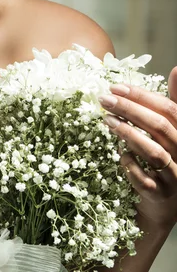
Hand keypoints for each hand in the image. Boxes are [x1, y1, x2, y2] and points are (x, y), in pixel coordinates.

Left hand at [98, 66, 176, 230]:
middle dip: (130, 109)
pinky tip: (118, 153)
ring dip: (128, 133)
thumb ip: (173, 102)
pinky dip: (129, 163)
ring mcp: (175, 177)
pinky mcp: (160, 195)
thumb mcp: (171, 129)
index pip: (169, 109)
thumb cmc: (166, 158)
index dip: (142, 96)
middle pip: (160, 127)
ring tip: (107, 120)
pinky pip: (143, 179)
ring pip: (154, 152)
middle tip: (104, 99)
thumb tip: (176, 69)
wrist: (163, 205)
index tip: (116, 86)